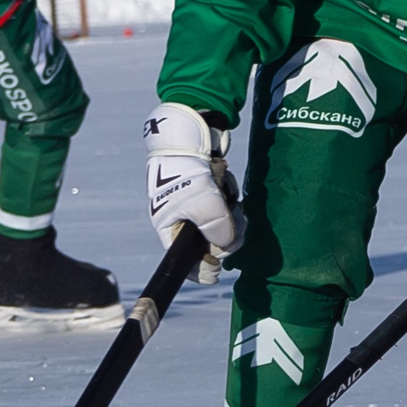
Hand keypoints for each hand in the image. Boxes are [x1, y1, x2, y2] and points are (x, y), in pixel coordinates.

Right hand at [145, 101, 240, 282]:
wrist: (189, 135)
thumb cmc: (188, 171)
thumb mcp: (204, 203)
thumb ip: (218, 229)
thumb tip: (229, 245)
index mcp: (171, 229)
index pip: (185, 263)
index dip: (203, 270)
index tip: (218, 270)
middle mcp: (183, 223)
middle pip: (211, 246)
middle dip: (227, 236)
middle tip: (235, 219)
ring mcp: (198, 209)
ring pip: (224, 228)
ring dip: (233, 216)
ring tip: (231, 200)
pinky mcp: (211, 196)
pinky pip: (227, 209)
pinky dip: (230, 200)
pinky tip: (225, 185)